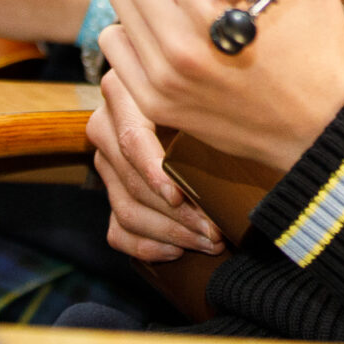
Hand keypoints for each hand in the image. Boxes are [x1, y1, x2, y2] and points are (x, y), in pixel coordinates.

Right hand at [87, 68, 222, 260]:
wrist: (188, 100)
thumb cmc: (207, 93)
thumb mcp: (202, 92)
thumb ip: (206, 106)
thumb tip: (239, 135)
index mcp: (124, 92)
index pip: (131, 139)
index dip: (154, 172)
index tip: (180, 196)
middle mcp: (105, 126)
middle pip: (132, 183)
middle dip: (176, 213)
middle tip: (214, 229)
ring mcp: (105, 162)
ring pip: (127, 211)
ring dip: (170, 234)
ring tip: (208, 241)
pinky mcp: (108, 192)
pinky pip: (118, 231)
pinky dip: (148, 247)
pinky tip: (177, 251)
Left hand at [96, 0, 343, 170]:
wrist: (321, 123)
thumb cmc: (318, 40)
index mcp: (209, 0)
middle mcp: (176, 39)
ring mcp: (159, 75)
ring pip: (115, 3)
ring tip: (190, 7)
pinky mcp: (152, 103)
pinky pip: (113, 45)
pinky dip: (138, 34)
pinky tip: (176, 39)